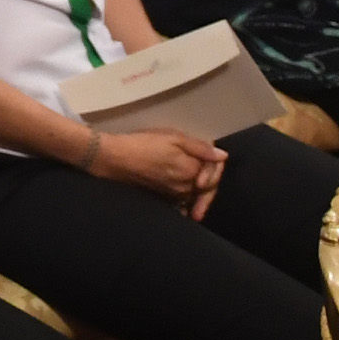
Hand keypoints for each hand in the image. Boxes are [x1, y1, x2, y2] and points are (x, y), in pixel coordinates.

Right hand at [92, 127, 228, 217]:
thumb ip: (200, 148)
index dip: (216, 163)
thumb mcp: (173, 138)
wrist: (115, 158)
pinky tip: (188, 199)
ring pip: (195, 194)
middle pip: (207, 186)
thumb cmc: (144, 144)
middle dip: (211, 177)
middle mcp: (186, 189)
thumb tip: (223, 156)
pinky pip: (183, 201)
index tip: (211, 153)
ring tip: (202, 181)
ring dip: (201, 188)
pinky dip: (189, 199)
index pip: (214, 173)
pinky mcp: (163, 198)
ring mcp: (174, 196)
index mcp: (191, 173)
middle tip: (214, 167)